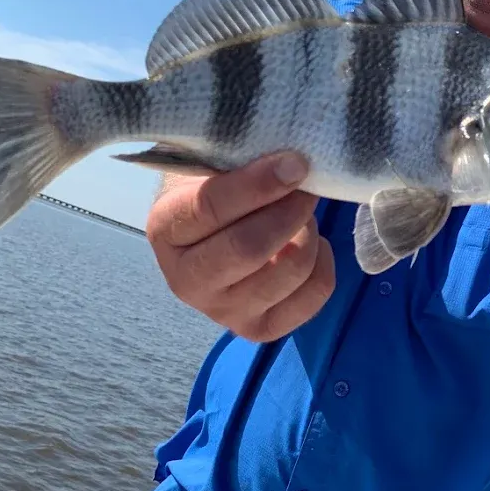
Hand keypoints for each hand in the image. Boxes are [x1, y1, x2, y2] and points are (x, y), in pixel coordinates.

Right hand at [146, 153, 334, 342]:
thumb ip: (242, 161)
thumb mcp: (216, 164)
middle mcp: (185, 281)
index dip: (259, 184)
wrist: (217, 230)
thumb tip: (292, 162)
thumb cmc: (218, 185)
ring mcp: (222, 312)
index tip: (295, 163)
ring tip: (302, 213)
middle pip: (248, 248)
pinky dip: (324, 262)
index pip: (210, 208)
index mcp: (165, 230)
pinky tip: (309, 242)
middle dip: (289, 211)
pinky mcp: (260, 329)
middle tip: (306, 186)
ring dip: (308, 234)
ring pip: (288, 272)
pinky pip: (314, 295)